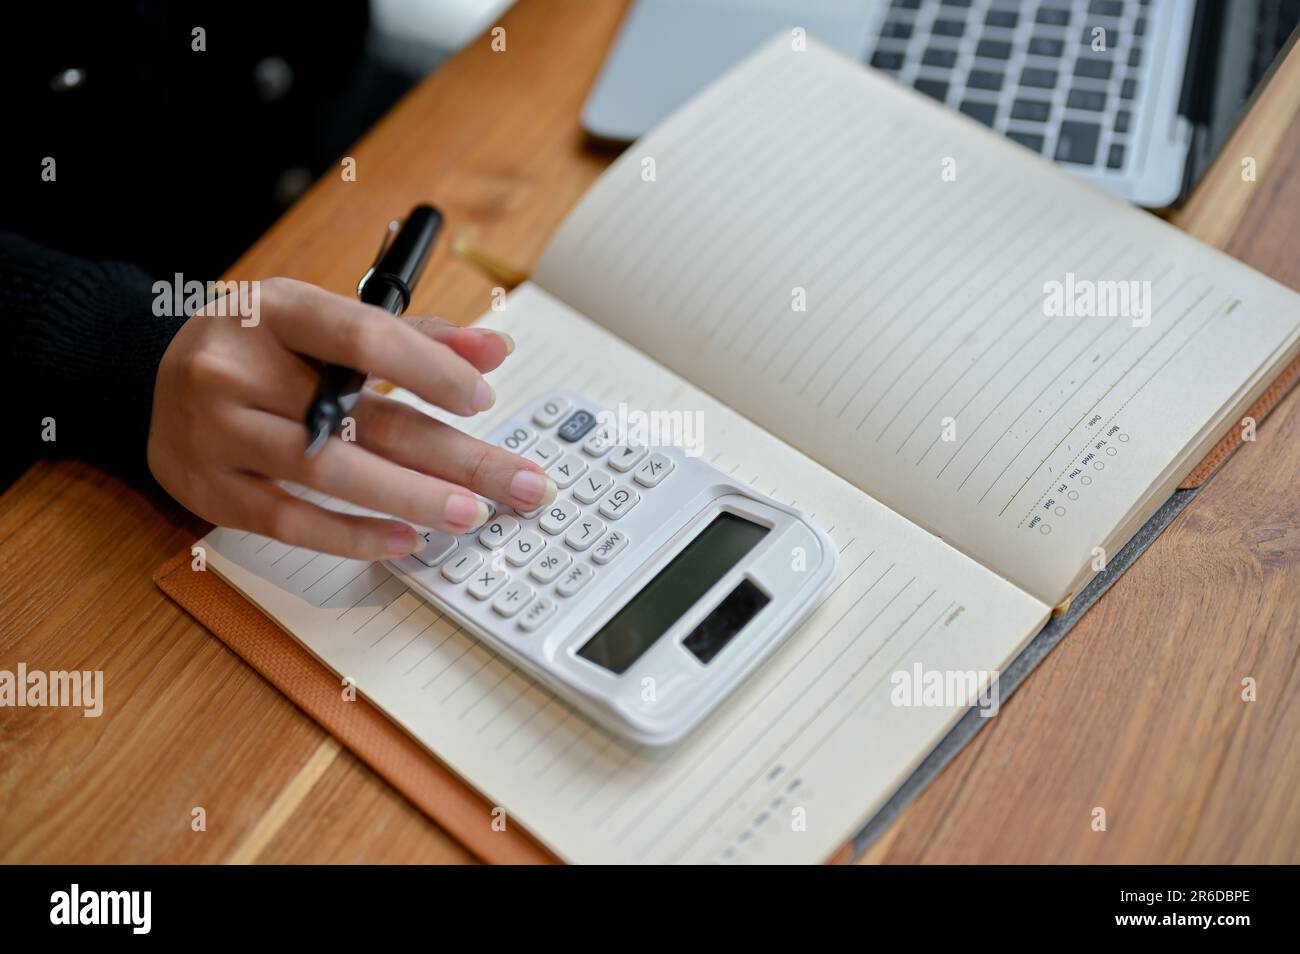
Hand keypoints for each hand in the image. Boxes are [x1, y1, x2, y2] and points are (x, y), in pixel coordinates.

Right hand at [147, 277, 555, 558]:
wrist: (155, 377)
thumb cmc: (261, 347)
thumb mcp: (326, 322)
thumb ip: (414, 338)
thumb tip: (494, 355)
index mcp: (277, 310)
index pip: (364, 337)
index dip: (431, 370)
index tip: (483, 399)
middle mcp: (237, 367)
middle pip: (363, 417)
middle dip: (455, 455)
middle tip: (519, 482)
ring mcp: (216, 431)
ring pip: (328, 472)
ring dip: (411, 497)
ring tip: (469, 513)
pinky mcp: (207, 488)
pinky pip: (289, 521)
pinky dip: (353, 535)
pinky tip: (405, 540)